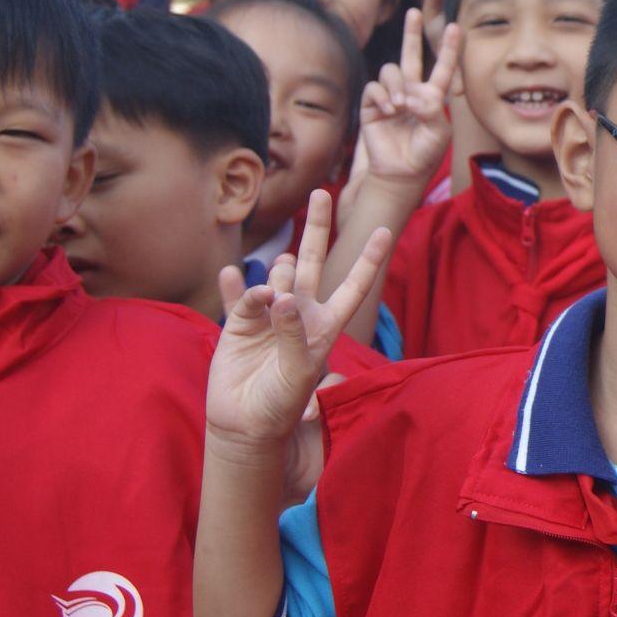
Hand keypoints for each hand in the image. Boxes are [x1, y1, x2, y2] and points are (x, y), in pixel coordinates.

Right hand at [206, 191, 392, 452]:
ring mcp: (270, 313)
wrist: (245, 422)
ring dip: (275, 277)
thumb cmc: (282, 402)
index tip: (385, 229)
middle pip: (311, 261)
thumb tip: (282, 296)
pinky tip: (232, 275)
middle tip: (319, 194)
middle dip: (317, 228)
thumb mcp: (298, 371)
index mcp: (326, 325)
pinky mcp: (239, 321)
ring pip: (276, 275)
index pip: (353, 286)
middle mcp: (300, 312)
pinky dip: (236, 284)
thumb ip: (292, 332)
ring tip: (272, 299)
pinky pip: (239, 295)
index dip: (368, 259)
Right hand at [356, 10, 460, 186]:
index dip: (448, 49)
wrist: (398, 173)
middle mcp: (412, 91)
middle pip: (411, 56)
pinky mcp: (372, 104)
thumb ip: (433, 110)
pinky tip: (389, 110)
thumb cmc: (423, 155)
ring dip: (397, 85)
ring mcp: (391, 96)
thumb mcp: (438, 133)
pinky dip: (383, 96)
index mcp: (433, 97)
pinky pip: (374, 87)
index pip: (443, 68)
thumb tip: (416, 93)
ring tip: (401, 107)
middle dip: (412, 33)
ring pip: (392, 70)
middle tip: (416, 11)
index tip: (455, 27)